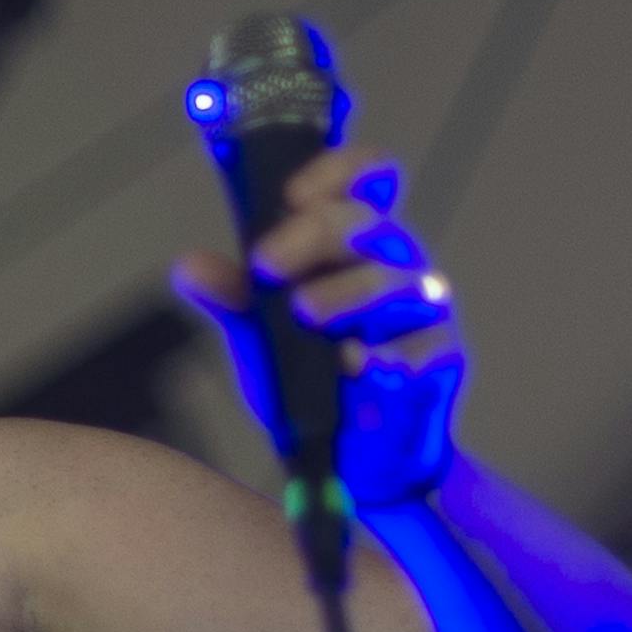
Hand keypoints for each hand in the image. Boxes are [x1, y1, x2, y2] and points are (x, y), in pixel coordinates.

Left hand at [169, 142, 464, 507]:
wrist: (350, 460)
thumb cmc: (310, 380)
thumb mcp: (260, 335)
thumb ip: (232, 298)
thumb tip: (191, 266)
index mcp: (356, 242)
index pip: (365, 176)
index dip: (334, 171)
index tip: (289, 196)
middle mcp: (396, 263)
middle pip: (366, 222)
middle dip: (310, 234)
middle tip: (264, 263)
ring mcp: (424, 311)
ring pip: (395, 281)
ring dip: (344, 292)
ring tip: (302, 312)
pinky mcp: (441, 363)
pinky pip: (420, 352)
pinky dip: (384, 358)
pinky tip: (355, 365)